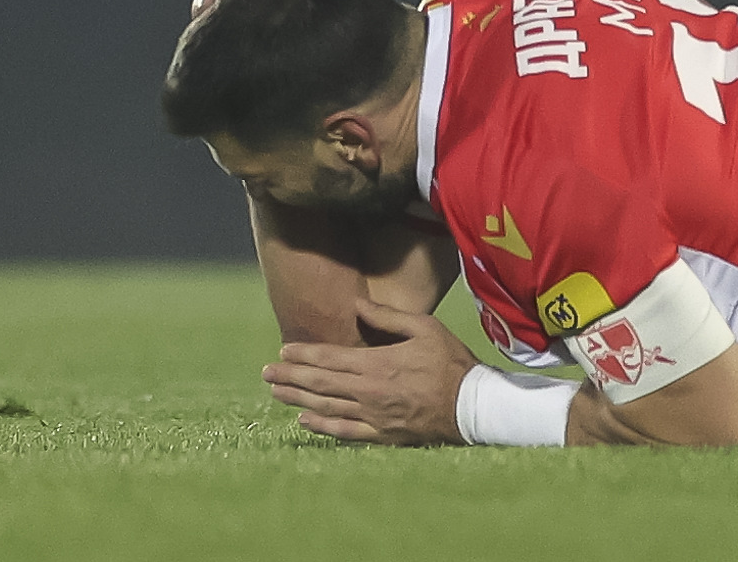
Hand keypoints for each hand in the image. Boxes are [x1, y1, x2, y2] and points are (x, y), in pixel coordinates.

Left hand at [265, 303, 473, 444]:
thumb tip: (356, 303)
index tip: (282, 351)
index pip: (330, 359)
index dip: (303, 355)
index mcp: (377, 363)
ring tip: (276, 394)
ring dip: (297, 400)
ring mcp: (372, 416)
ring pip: (325, 408)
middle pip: (319, 384)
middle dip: (290, 377)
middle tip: (265, 374)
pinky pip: (343, 432)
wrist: (471, 405)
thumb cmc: (451, 362)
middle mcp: (368, 391)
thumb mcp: (424, 328)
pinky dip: (321, 427)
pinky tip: (305, 421)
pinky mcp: (381, 434)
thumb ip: (387, 317)